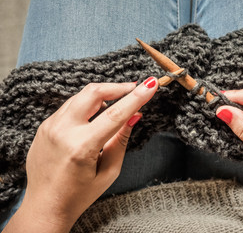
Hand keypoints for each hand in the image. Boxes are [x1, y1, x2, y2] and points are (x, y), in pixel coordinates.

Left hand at [4, 77, 158, 232]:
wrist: (45, 206)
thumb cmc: (79, 194)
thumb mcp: (109, 171)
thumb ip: (121, 140)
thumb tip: (134, 116)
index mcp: (81, 147)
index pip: (115, 114)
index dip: (136, 97)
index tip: (150, 84)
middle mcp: (62, 131)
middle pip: (93, 92)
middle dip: (117, 87)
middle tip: (134, 88)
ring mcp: (49, 126)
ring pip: (81, 96)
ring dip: (102, 95)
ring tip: (117, 103)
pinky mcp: (44, 126)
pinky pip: (69, 106)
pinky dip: (87, 105)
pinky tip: (96, 114)